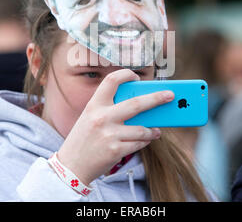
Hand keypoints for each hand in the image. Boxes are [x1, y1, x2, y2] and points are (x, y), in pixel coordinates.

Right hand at [57, 69, 173, 185]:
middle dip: (157, 98)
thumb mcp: (90, 118)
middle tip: (170, 95)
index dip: (126, 75)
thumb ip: (110, 109)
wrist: (71, 166)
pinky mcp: (115, 150)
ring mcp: (109, 134)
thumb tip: (141, 104)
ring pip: (142, 129)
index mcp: (94, 105)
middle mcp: (102, 117)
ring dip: (152, 130)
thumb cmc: (84, 140)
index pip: (111, 80)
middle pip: (136, 103)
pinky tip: (146, 140)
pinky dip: (144, 142)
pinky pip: (138, 143)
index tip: (137, 77)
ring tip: (157, 130)